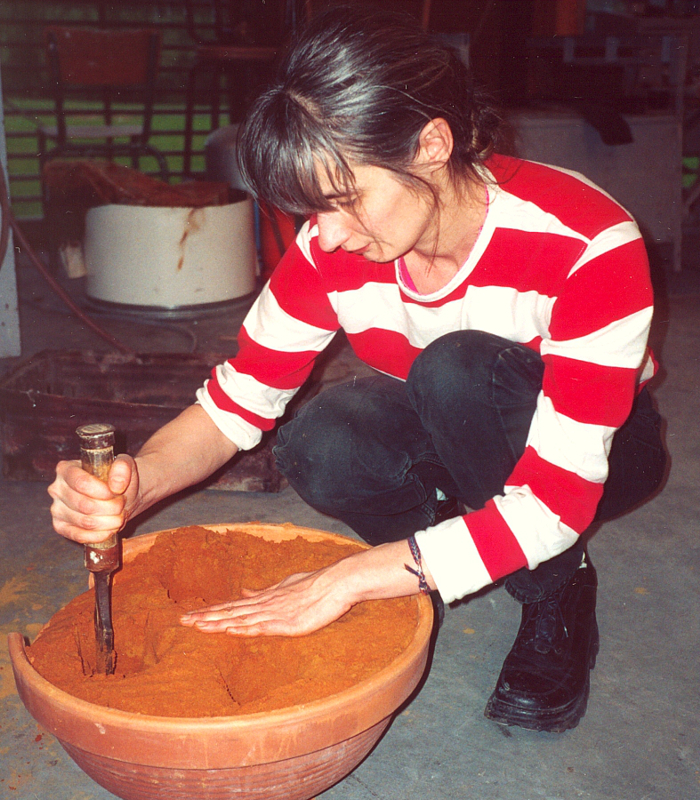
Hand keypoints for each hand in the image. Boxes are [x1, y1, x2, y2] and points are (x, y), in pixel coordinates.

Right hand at [48, 455, 138, 544]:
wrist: (119, 495)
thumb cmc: (117, 479)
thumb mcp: (125, 465)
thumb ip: (123, 468)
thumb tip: (116, 485)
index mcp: (66, 469)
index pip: (81, 483)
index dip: (103, 492)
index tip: (118, 493)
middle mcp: (57, 489)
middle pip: (85, 505)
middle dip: (110, 508)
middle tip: (121, 504)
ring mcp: (56, 510)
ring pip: (85, 522)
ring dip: (109, 521)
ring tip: (119, 515)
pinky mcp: (61, 527)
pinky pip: (79, 536)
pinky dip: (100, 535)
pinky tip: (111, 529)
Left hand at [180, 564, 354, 637]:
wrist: (337, 582)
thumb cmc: (315, 584)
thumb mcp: (285, 586)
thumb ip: (263, 591)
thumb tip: (243, 591)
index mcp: (264, 598)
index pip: (231, 607)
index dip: (210, 612)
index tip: (190, 616)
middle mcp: (265, 605)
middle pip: (230, 613)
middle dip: (205, 618)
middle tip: (181, 622)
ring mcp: (275, 613)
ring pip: (240, 619)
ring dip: (218, 623)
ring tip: (196, 627)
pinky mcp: (288, 623)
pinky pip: (262, 627)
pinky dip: (244, 628)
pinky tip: (229, 630)